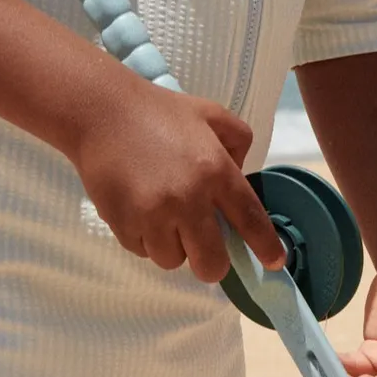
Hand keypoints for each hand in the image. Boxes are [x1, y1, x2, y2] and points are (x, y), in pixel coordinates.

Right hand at [71, 77, 283, 285]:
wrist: (101, 111)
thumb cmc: (159, 111)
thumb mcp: (210, 113)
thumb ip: (238, 142)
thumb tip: (240, 177)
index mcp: (215, 171)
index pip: (250, 219)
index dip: (265, 247)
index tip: (274, 262)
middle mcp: (188, 199)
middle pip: (211, 264)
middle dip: (212, 264)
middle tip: (204, 249)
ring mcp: (153, 215)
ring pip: (173, 261)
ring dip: (173, 246)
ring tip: (163, 217)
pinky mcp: (123, 224)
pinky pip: (142, 251)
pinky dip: (144, 239)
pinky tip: (139, 210)